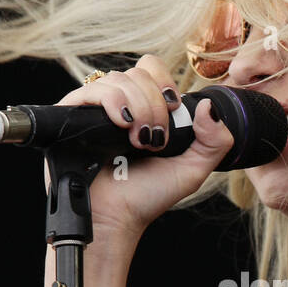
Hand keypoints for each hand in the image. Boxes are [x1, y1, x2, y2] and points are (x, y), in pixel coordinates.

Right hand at [50, 54, 233, 242]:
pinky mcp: (72, 117)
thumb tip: (208, 106)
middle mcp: (119, 105)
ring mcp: (95, 110)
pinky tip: (121, 124)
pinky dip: (111, 102)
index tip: (172, 111)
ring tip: (137, 140)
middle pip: (137, 73)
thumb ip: (215, 141)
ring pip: (117, 79)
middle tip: (154, 138)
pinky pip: (91, 90)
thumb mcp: (192, 170)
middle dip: (153, 104)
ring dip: (135, 107)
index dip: (164, 84)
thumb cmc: (148, 196)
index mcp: (144, 108)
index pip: (151, 69)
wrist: (116, 217)